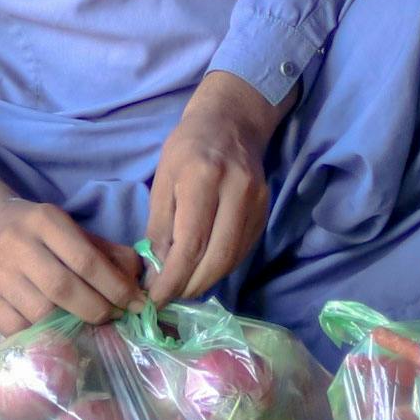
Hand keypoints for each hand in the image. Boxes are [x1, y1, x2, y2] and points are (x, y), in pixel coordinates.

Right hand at [0, 174, 140, 331]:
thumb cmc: (37, 233)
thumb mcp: (71, 231)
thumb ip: (106, 253)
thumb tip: (139, 284)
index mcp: (44, 221)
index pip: (86, 261)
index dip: (115, 288)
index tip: (135, 304)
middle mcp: (16, 244)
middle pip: (63, 289)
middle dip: (96, 310)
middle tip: (112, 318)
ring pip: (40, 313)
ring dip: (71, 327)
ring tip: (86, 327)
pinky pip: (17, 329)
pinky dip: (41, 336)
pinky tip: (55, 333)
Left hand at [144, 71, 278, 302]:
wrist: (232, 121)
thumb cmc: (188, 147)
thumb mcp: (163, 179)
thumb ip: (160, 227)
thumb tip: (155, 272)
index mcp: (203, 178)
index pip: (191, 243)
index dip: (173, 278)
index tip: (154, 298)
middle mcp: (236, 190)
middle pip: (217, 257)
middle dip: (190, 286)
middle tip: (168, 298)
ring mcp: (256, 201)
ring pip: (233, 257)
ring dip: (206, 280)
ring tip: (182, 288)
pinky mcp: (265, 210)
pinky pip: (242, 249)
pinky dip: (220, 266)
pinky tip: (202, 270)